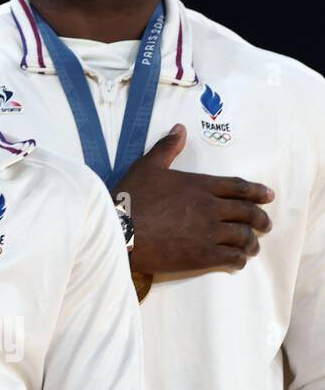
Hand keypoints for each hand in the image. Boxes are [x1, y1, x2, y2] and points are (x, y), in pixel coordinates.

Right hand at [114, 124, 273, 276]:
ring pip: (243, 237)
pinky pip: (232, 258)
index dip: (258, 192)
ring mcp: (209, 233)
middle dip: (260, 219)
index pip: (239, 187)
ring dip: (251, 242)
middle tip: (265, 225)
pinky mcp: (202, 256)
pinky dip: (239, 259)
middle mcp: (210, 208)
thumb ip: (167, 148)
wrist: (120, 231)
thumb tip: (180, 128)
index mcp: (200, 185)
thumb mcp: (147, 167)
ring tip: (252, 246)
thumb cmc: (131, 198)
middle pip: (247, 212)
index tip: (268, 196)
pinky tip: (237, 261)